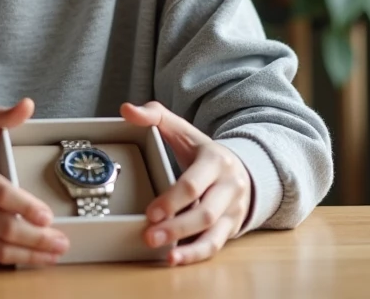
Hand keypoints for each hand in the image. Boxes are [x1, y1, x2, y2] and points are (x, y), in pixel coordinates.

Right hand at [0, 98, 68, 265]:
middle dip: (36, 238)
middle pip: (3, 227)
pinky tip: (36, 257)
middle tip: (61, 240)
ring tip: (55, 252)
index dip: (25, 207)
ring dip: (31, 255)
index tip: (48, 216)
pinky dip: (16, 260)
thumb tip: (28, 105)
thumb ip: (1, 121)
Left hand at [120, 101, 251, 265]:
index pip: (194, 183)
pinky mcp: (232, 226)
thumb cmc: (202, 151)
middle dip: (177, 226)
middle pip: (205, 212)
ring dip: (188, 246)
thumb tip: (126, 109)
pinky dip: (197, 255)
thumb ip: (154, 116)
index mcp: (215, 160)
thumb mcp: (182, 129)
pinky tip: (175, 259)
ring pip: (213, 232)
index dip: (172, 200)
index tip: (150, 212)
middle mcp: (229, 186)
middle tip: (149, 236)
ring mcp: (233, 208)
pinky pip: (216, 245)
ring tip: (163, 254)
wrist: (243, 167)